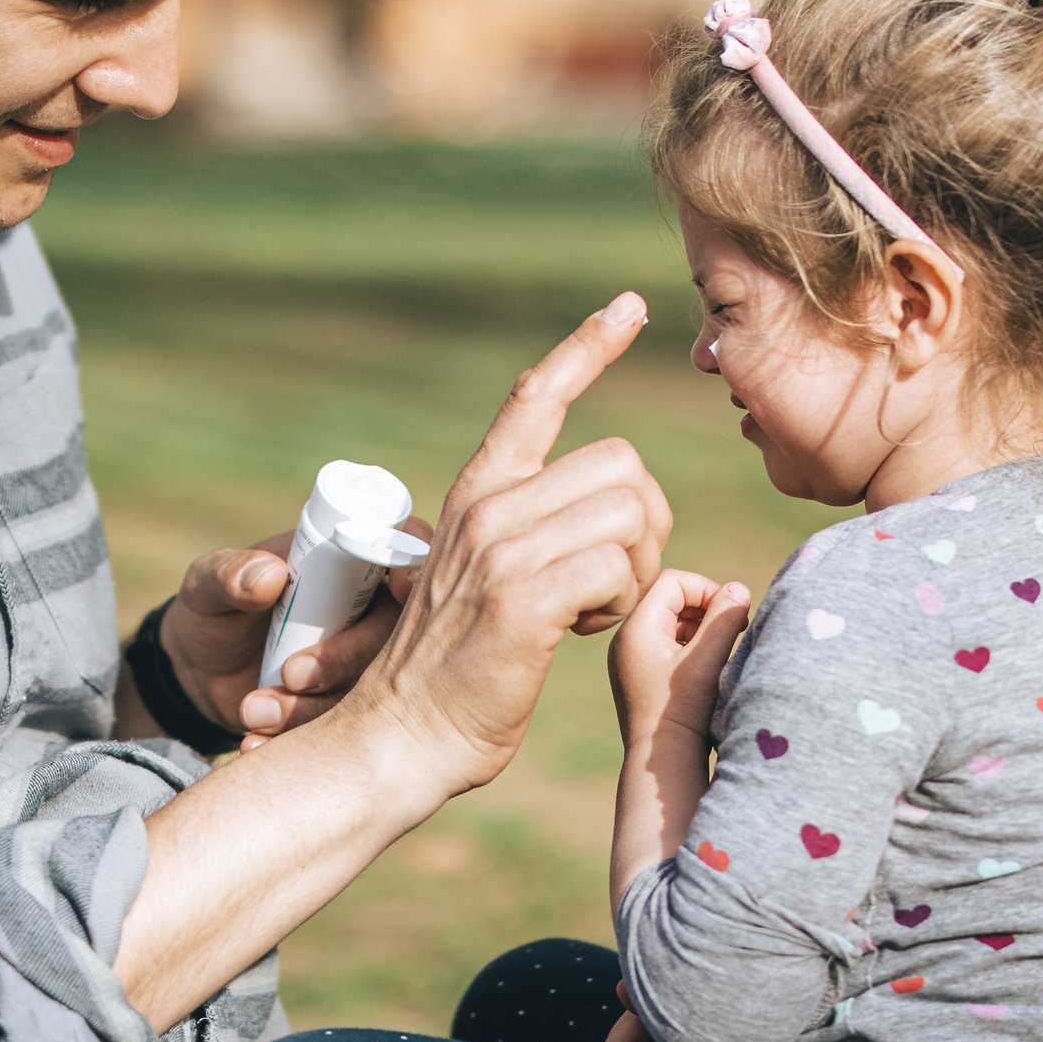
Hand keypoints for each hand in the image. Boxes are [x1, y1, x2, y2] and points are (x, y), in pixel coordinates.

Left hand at [157, 533, 414, 741]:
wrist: (195, 674)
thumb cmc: (209, 609)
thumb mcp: (206, 584)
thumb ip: (230, 573)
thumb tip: (270, 576)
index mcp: (346, 564)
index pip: (402, 550)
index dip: (413, 567)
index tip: (394, 585)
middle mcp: (365, 611)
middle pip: (395, 632)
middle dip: (347, 659)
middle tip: (292, 675)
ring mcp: (359, 662)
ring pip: (373, 688)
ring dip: (315, 707)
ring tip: (253, 711)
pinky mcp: (346, 708)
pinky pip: (344, 728)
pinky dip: (300, 738)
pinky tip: (256, 742)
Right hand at [333, 294, 671, 803]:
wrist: (400, 737)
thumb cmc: (457, 672)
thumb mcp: (485, 576)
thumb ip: (531, 531)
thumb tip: (606, 512)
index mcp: (478, 491)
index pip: (536, 394)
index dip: (587, 344)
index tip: (630, 304)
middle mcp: (486, 506)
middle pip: (621, 462)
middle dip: (642, 525)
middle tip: (604, 582)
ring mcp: (500, 549)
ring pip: (629, 512)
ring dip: (633, 570)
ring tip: (587, 612)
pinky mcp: (520, 599)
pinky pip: (618, 566)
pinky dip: (619, 602)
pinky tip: (578, 632)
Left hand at [609, 568, 754, 747]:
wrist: (661, 763)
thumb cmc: (683, 713)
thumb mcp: (707, 660)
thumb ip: (724, 620)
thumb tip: (738, 588)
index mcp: (635, 628)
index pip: (673, 581)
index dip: (708, 589)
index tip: (732, 614)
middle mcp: (627, 639)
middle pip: (671, 598)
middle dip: (707, 607)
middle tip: (734, 628)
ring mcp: (632, 658)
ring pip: (671, 620)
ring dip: (702, 626)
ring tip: (724, 647)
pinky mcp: (642, 674)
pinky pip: (668, 643)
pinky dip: (692, 645)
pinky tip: (710, 665)